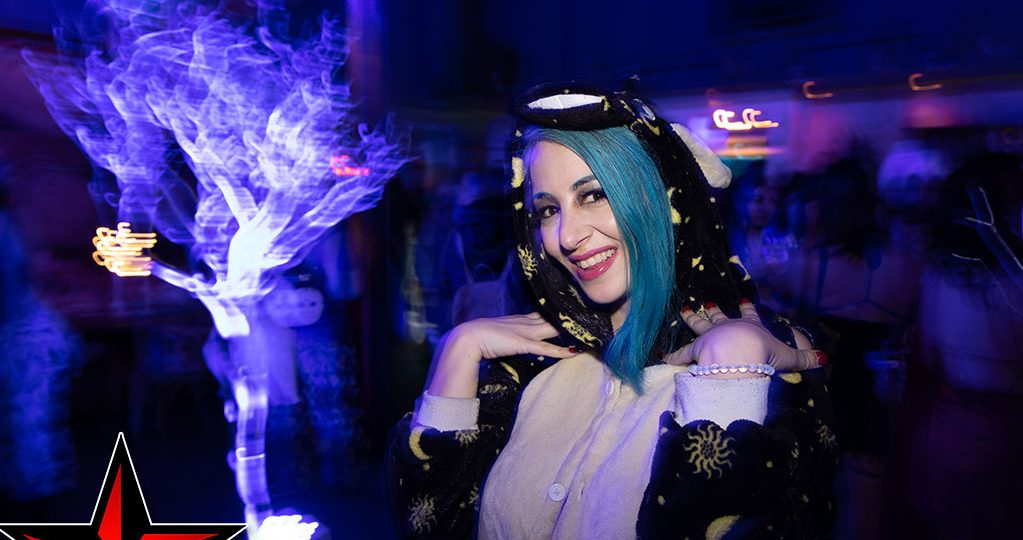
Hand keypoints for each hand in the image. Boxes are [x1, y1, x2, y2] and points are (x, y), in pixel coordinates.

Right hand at [427, 312, 576, 397]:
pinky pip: (547, 348)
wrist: (467, 338)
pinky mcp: (524, 343)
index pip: (542, 313)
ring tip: (588, 330)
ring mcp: (526, 332)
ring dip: (570, 331)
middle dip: (569, 317)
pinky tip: (574, 352)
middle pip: (553, 317)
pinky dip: (561, 351)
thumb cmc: (476, 338)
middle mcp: (525, 323)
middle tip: (588, 314)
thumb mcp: (494, 333)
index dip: (557, 312)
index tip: (570, 309)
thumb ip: (504, 336)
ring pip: (554, 329)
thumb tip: (505, 339)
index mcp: (518, 320)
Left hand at [665, 301, 821, 374]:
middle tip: (706, 302)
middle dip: (713, 310)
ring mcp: (709, 338)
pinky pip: (681, 354)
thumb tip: (824, 357)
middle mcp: (727, 329)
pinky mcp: (694, 351)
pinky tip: (664, 355)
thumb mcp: (787, 356)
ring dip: (691, 319)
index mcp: (749, 328)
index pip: (749, 316)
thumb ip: (804, 358)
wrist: (737, 357)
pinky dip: (673, 355)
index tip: (746, 299)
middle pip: (718, 317)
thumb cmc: (761, 354)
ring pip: (697, 326)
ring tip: (684, 310)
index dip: (748, 309)